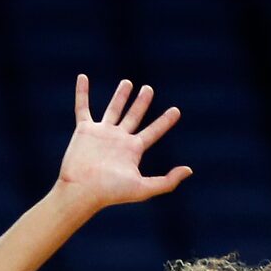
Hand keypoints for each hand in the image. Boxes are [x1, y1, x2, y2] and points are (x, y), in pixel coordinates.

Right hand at [57, 76, 190, 214]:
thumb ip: (167, 181)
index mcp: (133, 150)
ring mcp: (102, 134)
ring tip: (128, 83)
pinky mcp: (85, 130)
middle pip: (134, 116)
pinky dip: (82, 93)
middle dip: (142, 102)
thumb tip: (189, 170)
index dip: (165, 122)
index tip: (176, 111)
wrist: (83, 191)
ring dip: (120, 96)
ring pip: (113, 110)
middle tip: (149, 89)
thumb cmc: (111, 192)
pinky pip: (82, 107)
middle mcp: (119, 140)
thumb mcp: (143, 189)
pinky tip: (82, 77)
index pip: (153, 132)